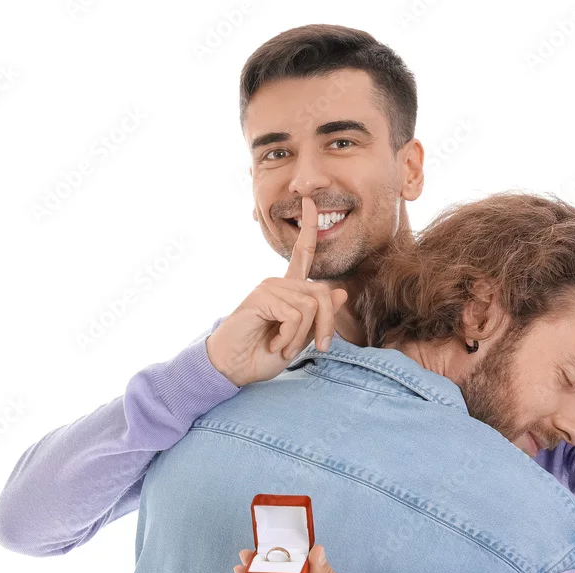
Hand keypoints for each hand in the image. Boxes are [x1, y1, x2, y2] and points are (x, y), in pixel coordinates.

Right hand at [206, 196, 347, 386]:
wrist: (234, 369)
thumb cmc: (263, 355)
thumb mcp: (300, 338)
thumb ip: (318, 317)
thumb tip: (340, 292)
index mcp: (289, 290)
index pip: (302, 254)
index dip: (309, 228)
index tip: (309, 202)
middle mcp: (279, 283)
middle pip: (323, 293)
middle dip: (327, 326)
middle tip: (318, 348)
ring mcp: (269, 287)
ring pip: (311, 306)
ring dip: (302, 337)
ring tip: (284, 349)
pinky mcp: (261, 297)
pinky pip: (295, 315)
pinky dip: (290, 338)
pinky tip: (275, 346)